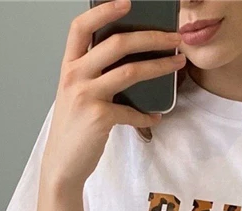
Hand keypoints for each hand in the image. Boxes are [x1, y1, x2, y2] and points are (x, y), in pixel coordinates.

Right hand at [42, 0, 185, 188]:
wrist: (62, 164)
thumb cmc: (74, 129)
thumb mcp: (77, 95)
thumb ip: (94, 75)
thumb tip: (129, 61)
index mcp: (69, 66)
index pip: (81, 26)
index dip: (104, 11)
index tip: (128, 3)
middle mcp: (74, 76)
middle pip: (117, 43)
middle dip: (151, 36)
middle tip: (174, 36)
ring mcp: (86, 96)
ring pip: (130, 71)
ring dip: (159, 66)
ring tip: (178, 63)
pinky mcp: (99, 118)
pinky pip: (132, 111)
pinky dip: (147, 115)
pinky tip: (156, 117)